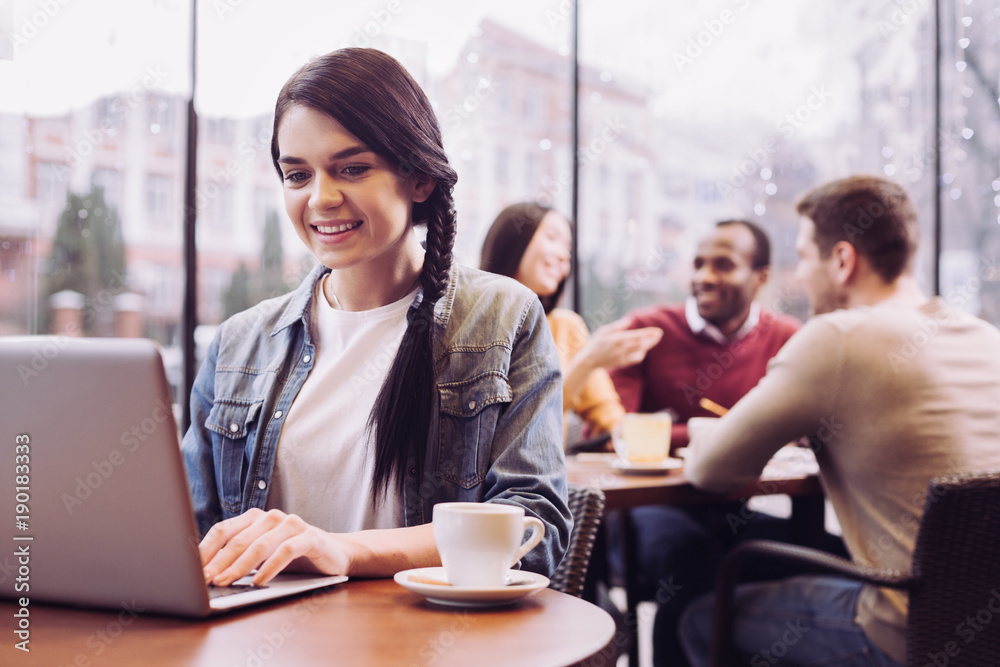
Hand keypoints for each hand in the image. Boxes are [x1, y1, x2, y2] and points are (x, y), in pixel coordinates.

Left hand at [199, 508, 348, 586]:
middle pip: (239, 540)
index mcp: (255, 517)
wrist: (334, 554)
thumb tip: (206, 576)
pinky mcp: (310, 537)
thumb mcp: (262, 555)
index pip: (223, 530)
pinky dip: (270, 567)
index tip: (192, 571)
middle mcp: (272, 517)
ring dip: (240, 567)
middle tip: (206, 582)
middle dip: (219, 563)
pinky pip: (286, 551)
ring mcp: (292, 524)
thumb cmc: (292, 557)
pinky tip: (259, 581)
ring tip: (227, 583)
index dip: (206, 550)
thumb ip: (239, 557)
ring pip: (260, 545)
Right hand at [581, 317, 662, 370]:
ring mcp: (621, 357)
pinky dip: (641, 353)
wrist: (589, 360)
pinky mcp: (622, 363)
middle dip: (651, 339)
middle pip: (640, 344)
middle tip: (660, 334)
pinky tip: (643, 349)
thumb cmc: (596, 342)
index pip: (636, 336)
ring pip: (640, 352)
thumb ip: (617, 326)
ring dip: (647, 346)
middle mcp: (620, 349)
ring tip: (653, 340)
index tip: (658, 331)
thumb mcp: (603, 331)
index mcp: (616, 339)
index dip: (648, 333)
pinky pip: (635, 359)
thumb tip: (629, 321)